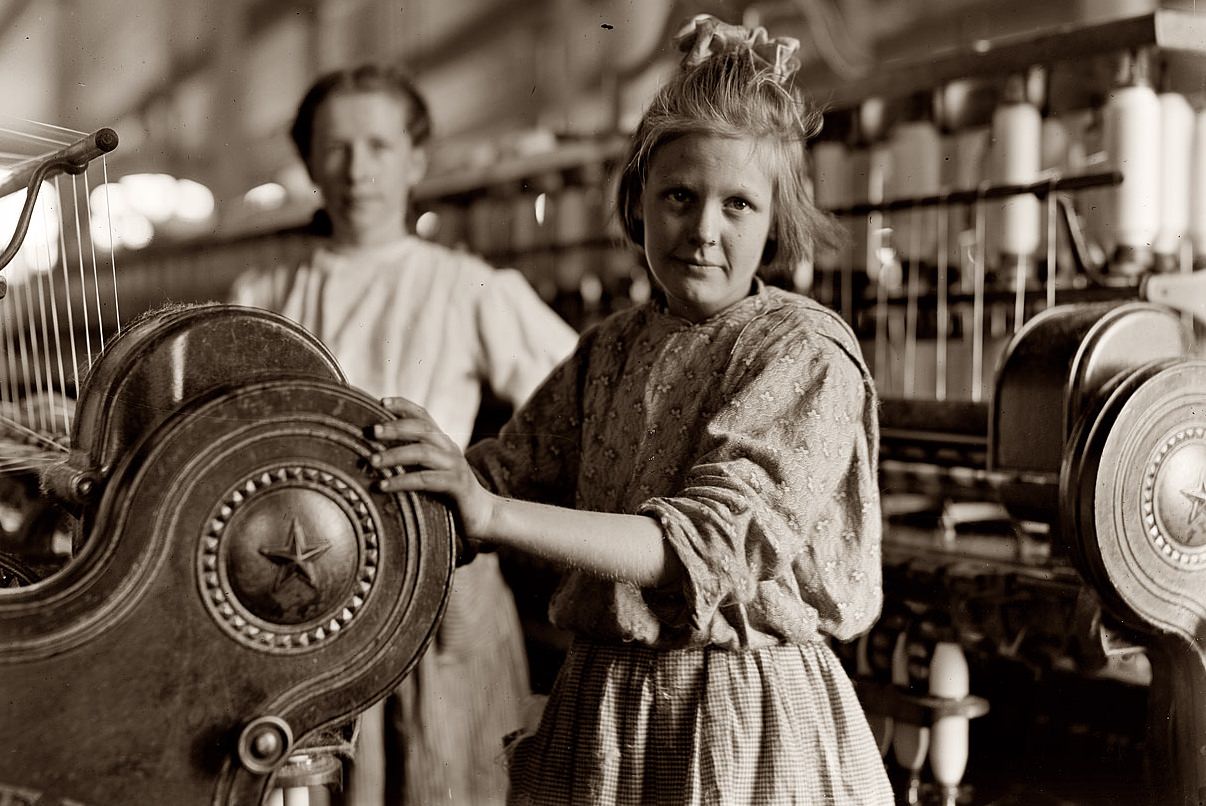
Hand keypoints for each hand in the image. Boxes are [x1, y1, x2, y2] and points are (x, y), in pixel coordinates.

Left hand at [369, 397, 496, 538]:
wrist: (484, 515)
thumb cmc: (451, 495)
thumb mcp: (431, 471)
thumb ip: (413, 460)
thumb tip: (375, 455)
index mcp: (442, 442)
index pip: (423, 416)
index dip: (404, 406)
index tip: (382, 401)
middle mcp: (450, 449)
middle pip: (422, 429)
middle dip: (395, 428)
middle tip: (371, 432)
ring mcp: (455, 466)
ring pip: (423, 452)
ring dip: (395, 455)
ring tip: (372, 461)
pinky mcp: (457, 485)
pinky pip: (426, 480)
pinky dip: (402, 481)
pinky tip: (383, 486)